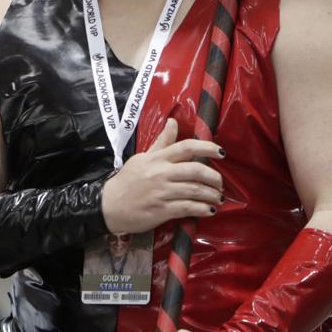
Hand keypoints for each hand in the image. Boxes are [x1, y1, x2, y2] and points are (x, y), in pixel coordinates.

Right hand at [101, 118, 224, 234]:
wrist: (109, 204)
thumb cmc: (128, 180)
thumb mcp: (143, 157)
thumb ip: (162, 142)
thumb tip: (174, 122)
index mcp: (157, 158)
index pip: (186, 147)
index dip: (206, 147)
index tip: (221, 152)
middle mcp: (161, 173)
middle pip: (195, 170)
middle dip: (214, 177)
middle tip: (220, 183)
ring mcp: (162, 192)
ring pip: (195, 190)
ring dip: (211, 195)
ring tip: (218, 198)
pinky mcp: (162, 210)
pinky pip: (188, 208)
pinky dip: (202, 209)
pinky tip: (209, 210)